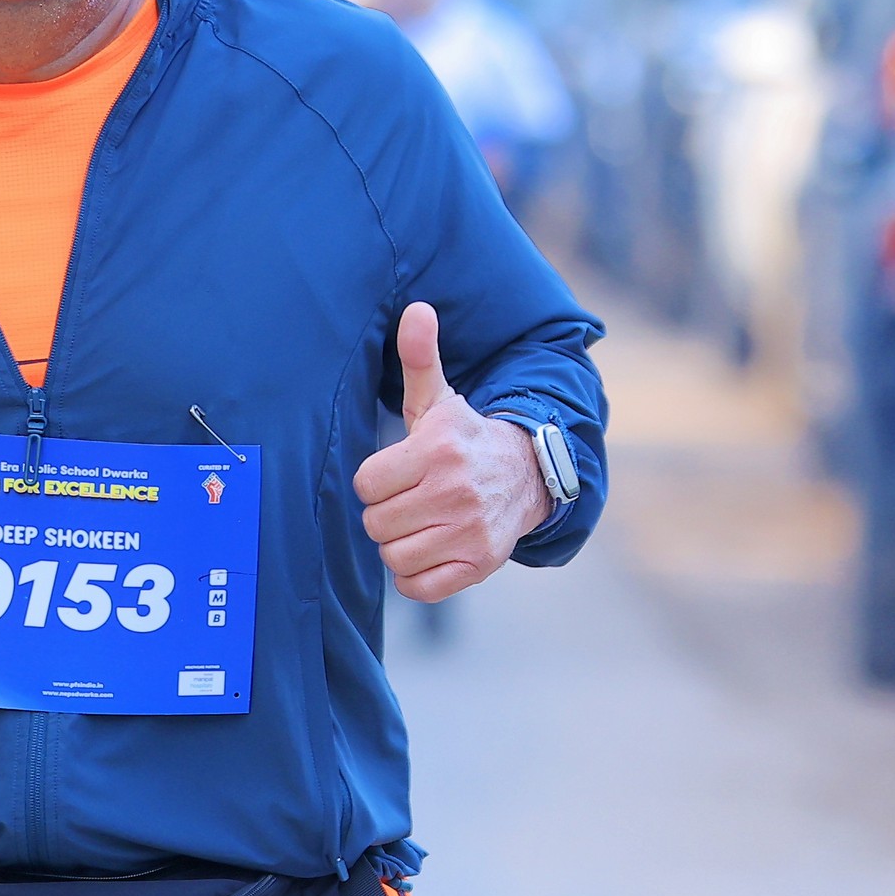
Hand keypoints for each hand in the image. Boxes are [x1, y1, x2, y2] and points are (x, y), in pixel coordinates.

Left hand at [353, 302, 552, 603]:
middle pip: (376, 523)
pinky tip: (429, 550)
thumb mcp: (439, 399)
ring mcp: (469, 532)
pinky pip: (418, 586)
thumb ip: (419, 357)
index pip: (366, 484)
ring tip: (420, 523)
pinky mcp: (479, 565)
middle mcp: (455, 493)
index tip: (397, 473)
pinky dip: (416, 576)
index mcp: (437, 451)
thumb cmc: (465, 438)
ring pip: (393, 556)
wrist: (527, 475)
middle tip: (409, 499)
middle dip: (386, 513)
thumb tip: (416, 308)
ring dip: (400, 544)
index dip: (376, 481)